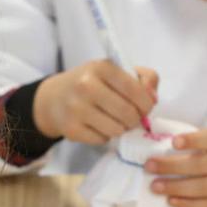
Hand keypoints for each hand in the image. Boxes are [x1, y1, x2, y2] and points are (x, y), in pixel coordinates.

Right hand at [33, 60, 158, 143]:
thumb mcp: (115, 72)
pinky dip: (104, 136)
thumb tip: (153, 98)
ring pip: (117, 129)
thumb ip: (144, 78)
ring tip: (114, 121)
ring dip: (121, 129)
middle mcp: (86, 86)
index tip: (145, 108)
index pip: (135, 90)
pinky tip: (97, 126)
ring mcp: (76, 109)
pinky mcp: (71, 129)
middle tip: (131, 118)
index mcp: (100, 68)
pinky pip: (102, 139)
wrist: (53, 98)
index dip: (146, 104)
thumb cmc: (91, 83)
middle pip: (128, 114)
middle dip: (135, 119)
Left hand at [145, 129, 206, 206]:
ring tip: (155, 186)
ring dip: (176, 188)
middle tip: (149, 165)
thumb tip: (175, 148)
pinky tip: (172, 202)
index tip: (174, 141)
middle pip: (202, 165)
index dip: (194, 140)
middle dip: (173, 166)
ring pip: (203, 187)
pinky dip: (190, 204)